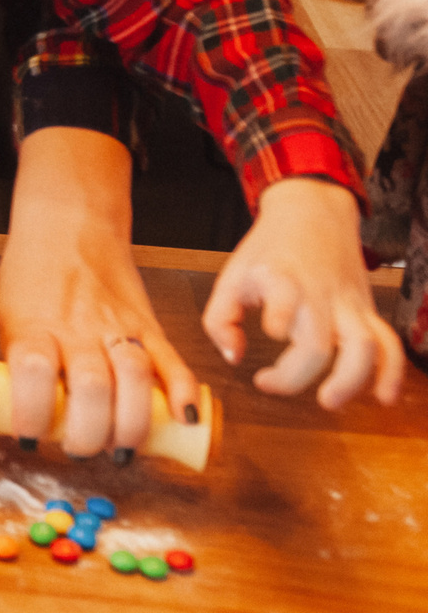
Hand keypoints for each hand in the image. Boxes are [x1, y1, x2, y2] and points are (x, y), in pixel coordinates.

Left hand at [0, 127, 197, 457]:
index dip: (32, 414)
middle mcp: (77, 327)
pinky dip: (183, 394)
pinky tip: (183, 420)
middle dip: (90, 433)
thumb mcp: (9, 315)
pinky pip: (172, 361)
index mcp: (34, 324)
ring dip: (133, 424)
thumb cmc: (32, 275)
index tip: (30, 439)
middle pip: (92, 386)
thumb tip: (20, 419)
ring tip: (123, 448)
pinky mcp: (149, 324)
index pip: (33, 372)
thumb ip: (19, 364)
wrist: (70, 224)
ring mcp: (117, 325)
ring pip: (135, 377)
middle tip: (82, 450)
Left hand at [204, 177, 403, 409]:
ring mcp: (348, 304)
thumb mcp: (231, 274)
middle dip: (297, 375)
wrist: (313, 212)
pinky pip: (390, 343)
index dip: (276, 324)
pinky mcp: (366, 310)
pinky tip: (383, 397)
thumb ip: (220, 320)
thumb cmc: (268, 249)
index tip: (257, 344)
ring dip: (350, 380)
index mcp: (282, 279)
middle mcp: (319, 294)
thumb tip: (234, 358)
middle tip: (270, 384)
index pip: (285, 303)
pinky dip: (392, 372)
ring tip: (329, 401)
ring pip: (364, 346)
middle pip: (318, 344)